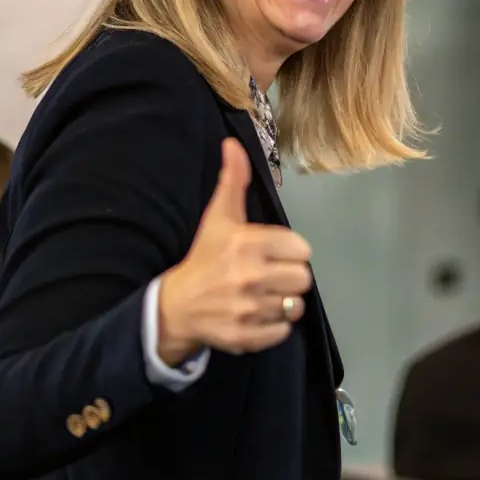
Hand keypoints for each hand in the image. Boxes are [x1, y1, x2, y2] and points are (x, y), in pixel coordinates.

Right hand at [157, 138, 311, 361]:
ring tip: (262, 295)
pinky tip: (258, 315)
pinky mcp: (247, 336)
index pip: (301, 249)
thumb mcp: (219, 216)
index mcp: (248, 244)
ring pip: (295, 306)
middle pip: (303, 279)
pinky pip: (283, 332)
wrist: (176, 305)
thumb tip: (232, 143)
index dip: (290, 252)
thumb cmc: (205, 257)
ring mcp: (248, 309)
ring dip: (283, 302)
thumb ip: (233, 180)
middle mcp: (250, 277)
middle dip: (289, 277)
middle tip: (270, 276)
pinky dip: (274, 326)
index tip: (273, 253)